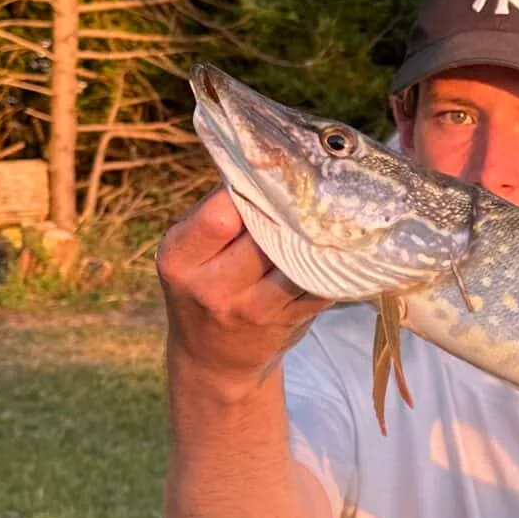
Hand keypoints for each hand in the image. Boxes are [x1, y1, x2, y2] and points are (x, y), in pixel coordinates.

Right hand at [156, 188, 325, 386]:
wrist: (214, 359)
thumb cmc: (204, 286)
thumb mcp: (190, 252)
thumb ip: (217, 213)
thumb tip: (266, 159)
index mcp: (180, 259)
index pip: (220, 216)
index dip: (250, 191)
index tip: (269, 173)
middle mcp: (213, 288)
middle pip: (264, 234)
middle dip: (289, 208)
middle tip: (310, 183)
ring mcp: (253, 309)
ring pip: (298, 258)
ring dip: (317, 233)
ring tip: (329, 208)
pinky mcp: (289, 322)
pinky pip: (321, 282)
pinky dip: (333, 260)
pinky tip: (338, 242)